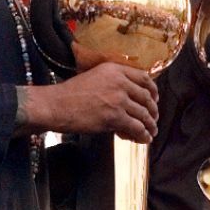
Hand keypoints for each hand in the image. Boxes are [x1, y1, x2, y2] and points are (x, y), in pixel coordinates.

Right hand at [22, 62, 158, 141]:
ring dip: (150, 124)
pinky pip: (136, 127)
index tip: (155, 98)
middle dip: (153, 110)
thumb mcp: (94, 77)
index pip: (144, 78)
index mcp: (115, 70)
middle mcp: (119, 82)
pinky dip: (143, 134)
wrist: (55, 105)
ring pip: (143, 114)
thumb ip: (113, 82)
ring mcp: (118, 99)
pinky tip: (144, 139)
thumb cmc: (70, 94)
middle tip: (154, 118)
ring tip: (151, 131)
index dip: (153, 90)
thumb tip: (130, 98)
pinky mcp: (115, 116)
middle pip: (146, 97)